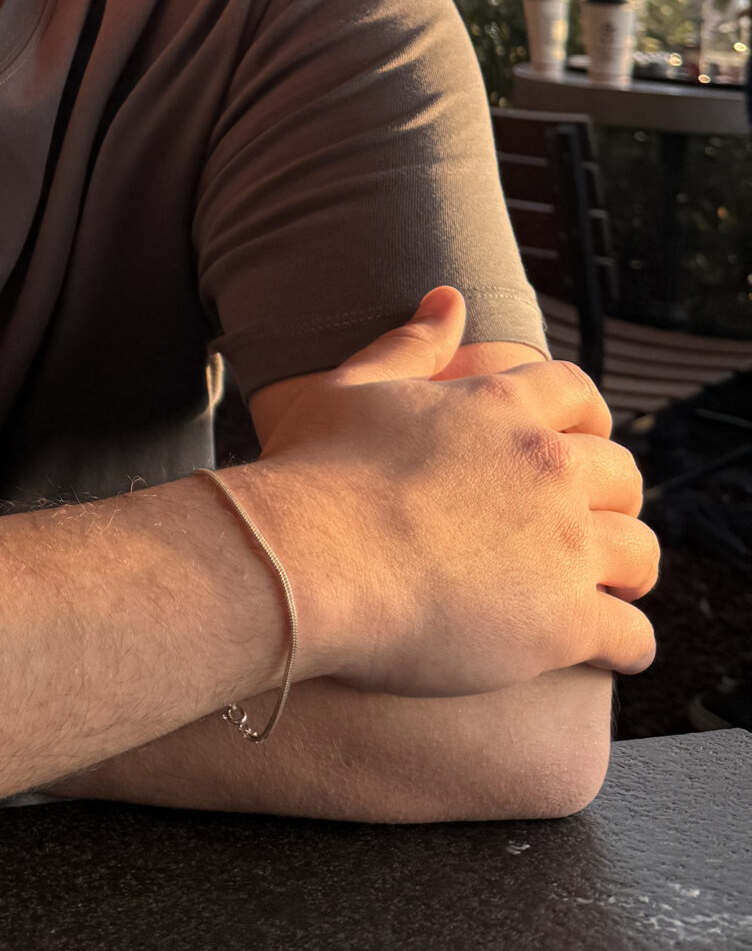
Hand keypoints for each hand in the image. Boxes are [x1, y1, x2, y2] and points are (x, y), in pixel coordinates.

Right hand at [243, 288, 656, 696]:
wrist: (309, 558)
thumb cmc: (315, 472)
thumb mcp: (353, 388)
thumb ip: (410, 345)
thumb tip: (449, 299)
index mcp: (500, 407)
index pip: (577, 393)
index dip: (584, 419)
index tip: (575, 444)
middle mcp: (546, 468)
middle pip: (623, 472)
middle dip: (612, 497)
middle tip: (585, 524)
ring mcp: (564, 546)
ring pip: (641, 552)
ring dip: (629, 569)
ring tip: (610, 590)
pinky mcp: (565, 621)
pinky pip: (632, 636)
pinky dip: (627, 644)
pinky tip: (610, 651)